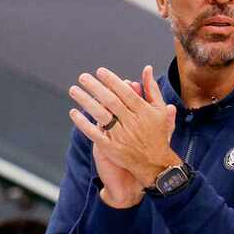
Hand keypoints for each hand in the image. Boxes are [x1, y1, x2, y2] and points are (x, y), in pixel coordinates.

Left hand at [69, 65, 178, 188]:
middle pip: (111, 101)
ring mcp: (121, 136)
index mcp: (143, 111)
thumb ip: (151, 89)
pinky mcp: (111, 148)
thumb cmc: (157, 134)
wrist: (155, 164)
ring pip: (101, 115)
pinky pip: (94, 133)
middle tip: (83, 76)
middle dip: (96, 87)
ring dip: (86, 101)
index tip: (100, 71)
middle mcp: (132, 122)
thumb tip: (146, 68)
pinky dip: (83, 123)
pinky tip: (73, 112)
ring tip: (74, 90)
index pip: (125, 92)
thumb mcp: (159, 110)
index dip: (112, 81)